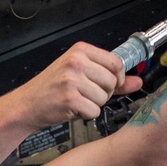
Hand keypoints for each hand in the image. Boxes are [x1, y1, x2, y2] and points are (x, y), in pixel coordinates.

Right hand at [14, 42, 144, 127]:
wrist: (28, 104)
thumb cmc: (53, 89)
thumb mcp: (81, 75)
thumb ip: (111, 78)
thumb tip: (138, 82)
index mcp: (80, 50)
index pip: (115, 62)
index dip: (117, 78)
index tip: (109, 85)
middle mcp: (76, 61)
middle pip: (111, 81)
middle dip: (104, 93)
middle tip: (88, 95)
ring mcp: (72, 79)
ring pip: (103, 98)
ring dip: (94, 105)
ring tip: (78, 101)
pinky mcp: (69, 98)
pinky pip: (94, 111)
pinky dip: (86, 115)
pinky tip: (74, 109)